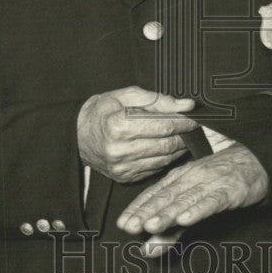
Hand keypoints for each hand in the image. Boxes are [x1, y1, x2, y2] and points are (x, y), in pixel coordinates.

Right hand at [77, 87, 196, 183]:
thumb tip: (186, 105)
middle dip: (184, 135)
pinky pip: (154, 169)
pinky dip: (165, 158)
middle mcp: (120, 150)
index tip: (194, 117)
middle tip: (192, 126)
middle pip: (166, 145)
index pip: (163, 126)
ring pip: (163, 159)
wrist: (77, 135)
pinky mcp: (124, 177)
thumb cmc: (102, 111)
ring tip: (182, 136)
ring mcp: (122, 167)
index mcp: (119, 126)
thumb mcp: (126, 95)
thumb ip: (158, 99)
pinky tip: (166, 147)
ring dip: (177, 148)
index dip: (183, 122)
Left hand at [116, 142, 268, 234]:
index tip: (122, 223)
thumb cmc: (221, 182)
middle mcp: (190, 179)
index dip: (137, 209)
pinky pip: (211, 201)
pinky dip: (198, 209)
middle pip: (165, 198)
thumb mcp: (192, 206)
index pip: (153, 195)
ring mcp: (209, 184)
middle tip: (130, 226)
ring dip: (167, 213)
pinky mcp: (228, 191)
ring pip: (184, 200)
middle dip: (146, 212)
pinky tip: (187, 219)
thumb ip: (172, 230)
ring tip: (152, 225)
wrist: (256, 162)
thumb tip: (147, 250)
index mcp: (178, 179)